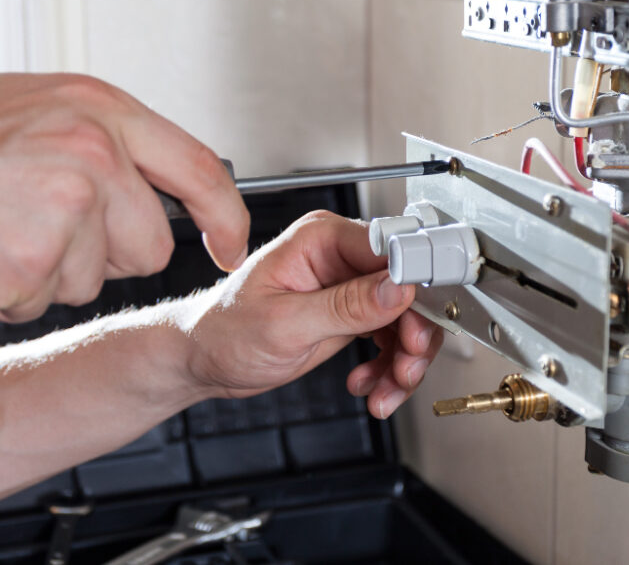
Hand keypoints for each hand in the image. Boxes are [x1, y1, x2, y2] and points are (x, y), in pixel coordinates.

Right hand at [0, 73, 248, 323]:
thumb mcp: (30, 107)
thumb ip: (102, 135)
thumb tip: (161, 175)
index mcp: (97, 106)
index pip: (199, 168)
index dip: (224, 217)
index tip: (229, 246)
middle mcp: (94, 150)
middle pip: (150, 247)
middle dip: (104, 254)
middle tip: (31, 224)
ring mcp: (66, 205)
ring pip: (97, 282)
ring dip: (50, 274)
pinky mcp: (32, 261)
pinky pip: (43, 304)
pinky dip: (8, 295)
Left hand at [186, 211, 444, 418]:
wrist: (204, 360)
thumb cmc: (224, 331)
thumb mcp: (286, 323)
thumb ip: (346, 306)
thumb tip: (397, 288)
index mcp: (322, 238)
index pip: (390, 250)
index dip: (414, 285)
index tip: (424, 320)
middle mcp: (340, 256)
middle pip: (408, 289)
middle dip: (412, 335)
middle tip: (405, 366)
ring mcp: (349, 286)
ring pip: (407, 319)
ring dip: (403, 360)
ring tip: (386, 389)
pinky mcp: (352, 314)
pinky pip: (392, 339)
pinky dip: (389, 369)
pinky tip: (371, 386)